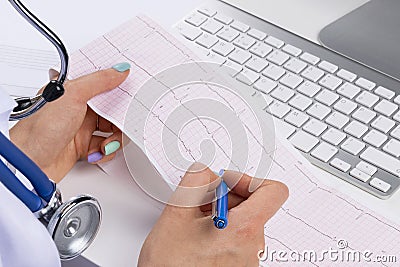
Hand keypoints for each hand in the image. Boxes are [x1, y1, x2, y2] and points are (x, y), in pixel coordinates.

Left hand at [10, 63, 129, 182]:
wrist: (30, 162)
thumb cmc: (40, 127)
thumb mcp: (73, 95)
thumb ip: (99, 81)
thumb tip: (120, 70)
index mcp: (74, 91)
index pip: (102, 84)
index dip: (118, 87)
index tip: (131, 90)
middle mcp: (79, 109)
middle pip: (112, 109)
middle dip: (120, 119)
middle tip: (122, 122)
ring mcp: (82, 128)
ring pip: (112, 130)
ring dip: (114, 138)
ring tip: (107, 143)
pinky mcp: (84, 146)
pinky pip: (106, 147)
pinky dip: (106, 151)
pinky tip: (97, 152)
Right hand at [138, 163, 288, 266]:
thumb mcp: (176, 215)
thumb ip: (194, 182)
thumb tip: (204, 172)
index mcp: (244, 230)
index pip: (273, 191)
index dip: (249, 179)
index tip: (226, 182)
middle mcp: (253, 247)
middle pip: (254, 205)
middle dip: (226, 196)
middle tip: (200, 200)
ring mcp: (248, 260)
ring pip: (243, 222)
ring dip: (220, 213)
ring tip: (194, 222)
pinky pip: (238, 239)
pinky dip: (221, 230)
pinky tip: (197, 237)